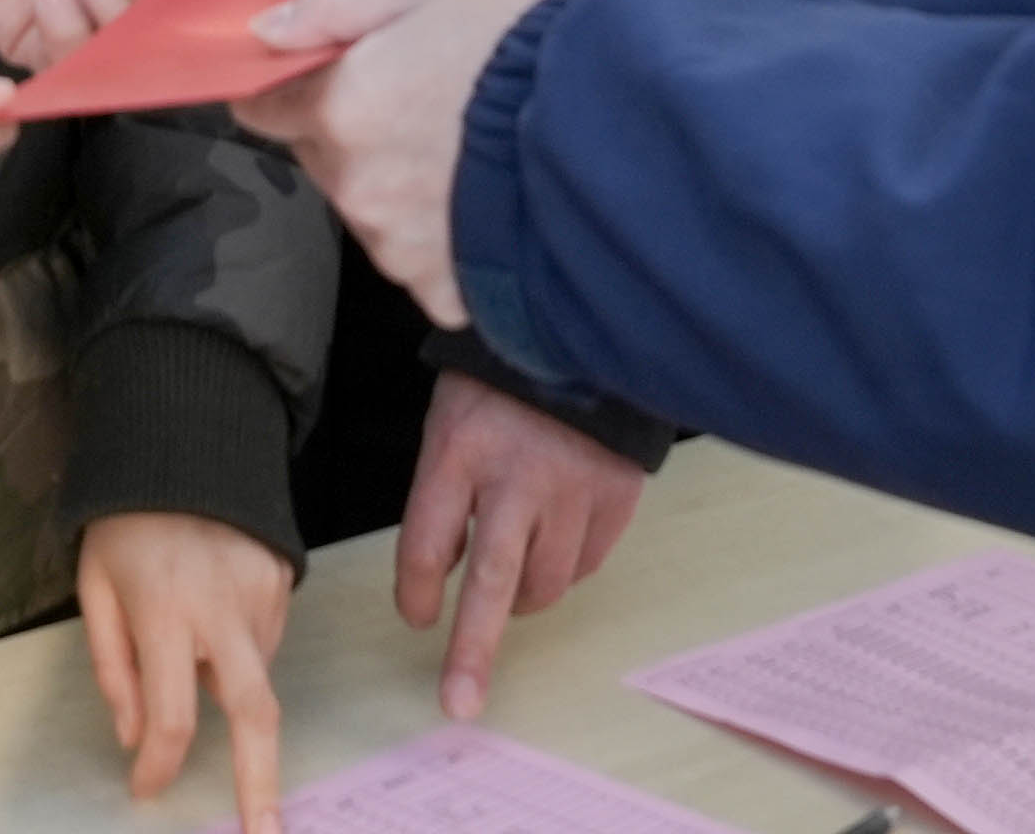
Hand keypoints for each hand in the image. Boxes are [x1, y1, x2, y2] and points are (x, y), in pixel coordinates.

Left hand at [77, 510, 292, 831]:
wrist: (184, 439)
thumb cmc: (125, 521)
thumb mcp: (95, 590)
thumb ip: (115, 668)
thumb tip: (136, 737)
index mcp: (165, 612)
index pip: (172, 716)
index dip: (160, 765)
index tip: (146, 788)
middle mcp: (222, 609)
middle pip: (254, 714)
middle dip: (261, 783)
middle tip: (263, 832)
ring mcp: (262, 593)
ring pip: (254, 674)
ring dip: (226, 686)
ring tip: (188, 631)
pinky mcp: (284, 581)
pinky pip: (266, 640)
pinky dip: (240, 649)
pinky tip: (212, 610)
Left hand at [236, 0, 620, 327]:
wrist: (648, 124)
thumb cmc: (549, 31)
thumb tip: (273, 27)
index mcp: (344, 104)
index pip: (264, 105)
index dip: (299, 80)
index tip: (340, 66)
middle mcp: (361, 188)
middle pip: (328, 157)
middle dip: (367, 126)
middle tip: (446, 89)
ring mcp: (407, 250)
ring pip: (383, 208)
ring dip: (418, 179)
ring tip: (492, 138)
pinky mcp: (456, 295)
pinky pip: (437, 260)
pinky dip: (462, 231)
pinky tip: (509, 190)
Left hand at [399, 374, 644, 721]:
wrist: (582, 332)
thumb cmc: (502, 380)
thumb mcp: (451, 420)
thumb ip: (444, 494)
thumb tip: (450, 573)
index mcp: (461, 447)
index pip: (428, 542)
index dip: (417, 591)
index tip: (418, 615)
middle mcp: (518, 474)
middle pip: (493, 580)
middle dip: (473, 650)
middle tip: (459, 703)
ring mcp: (574, 486)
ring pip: (544, 583)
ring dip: (522, 598)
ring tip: (514, 574)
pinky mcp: (616, 494)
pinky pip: (585, 563)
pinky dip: (563, 567)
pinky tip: (554, 537)